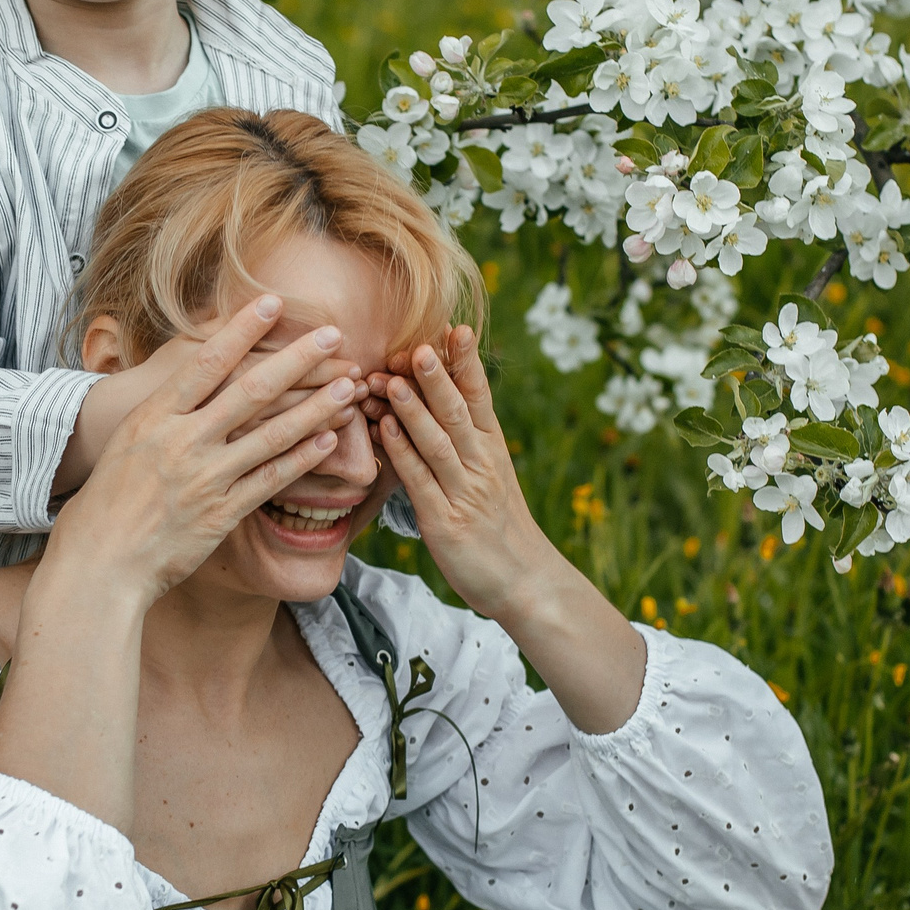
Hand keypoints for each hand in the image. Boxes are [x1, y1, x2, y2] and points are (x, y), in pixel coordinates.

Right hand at [47, 296, 361, 603]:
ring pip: (272, 434)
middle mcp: (181, 442)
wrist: (98, 563)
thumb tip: (196, 375)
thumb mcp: (125, 441)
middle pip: (250, 391)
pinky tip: (331, 440)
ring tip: (349, 386)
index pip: (206, 363)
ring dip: (315, 408)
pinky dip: (303, 458)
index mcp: (153, 417)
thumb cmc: (106, 501)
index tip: (273, 303)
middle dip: (298, 360)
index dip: (242, 330)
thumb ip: (163, 410)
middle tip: (334, 336)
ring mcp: (204, 478)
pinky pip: (271, 480)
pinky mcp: (221, 514)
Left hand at [372, 328, 646, 731]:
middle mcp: (482, 465)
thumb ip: (468, 441)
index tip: (455, 328)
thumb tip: (439, 402)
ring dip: (412, 409)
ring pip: (438, 442)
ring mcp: (465, 493)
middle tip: (418, 344)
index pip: (480, 397)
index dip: (467, 363)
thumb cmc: (500, 527)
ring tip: (390, 379)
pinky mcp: (446, 522)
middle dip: (437, 377)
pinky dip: (402, 452)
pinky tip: (384, 430)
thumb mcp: (489, 476)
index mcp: (493, 449)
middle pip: (458, 412)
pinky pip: (420, 480)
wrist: (525, 581)